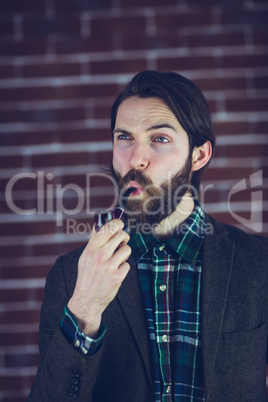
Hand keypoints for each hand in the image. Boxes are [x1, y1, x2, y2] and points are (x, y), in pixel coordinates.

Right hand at [67, 219, 130, 337]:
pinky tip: (116, 271)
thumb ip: (93, 240)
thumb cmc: (87, 276)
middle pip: (121, 235)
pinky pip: (127, 264)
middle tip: (122, 242)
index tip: (120, 224)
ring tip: (117, 259)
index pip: (108, 227)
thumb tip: (99, 224)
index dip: (117, 223)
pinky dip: (124, 267)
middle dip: (124, 237)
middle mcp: (100, 255)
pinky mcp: (117, 277)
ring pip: (127, 249)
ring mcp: (109, 266)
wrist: (86, 300)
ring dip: (124, 253)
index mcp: (91, 248)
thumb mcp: (85, 256)